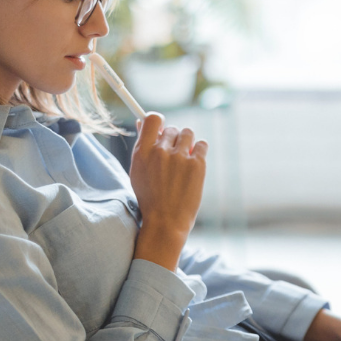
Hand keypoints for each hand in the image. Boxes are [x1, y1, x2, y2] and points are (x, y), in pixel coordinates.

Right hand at [130, 113, 207, 270]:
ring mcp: (179, 157)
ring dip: (187, 143)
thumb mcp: (138, 170)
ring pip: (188, 133)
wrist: (166, 221)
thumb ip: (142, 146)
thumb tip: (141, 122)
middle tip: (173, 157)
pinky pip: (202, 144)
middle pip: (172, 128)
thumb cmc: (151, 197)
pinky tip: (194, 163)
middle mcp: (160, 151)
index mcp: (142, 152)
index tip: (162, 129)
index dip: (158, 121)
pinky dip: (199, 151)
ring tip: (184, 160)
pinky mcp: (197, 164)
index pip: (152, 118)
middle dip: (173, 139)